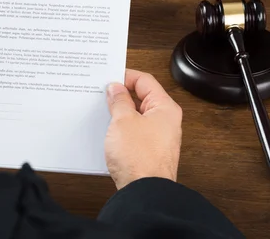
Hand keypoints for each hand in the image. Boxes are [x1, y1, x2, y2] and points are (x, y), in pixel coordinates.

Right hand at [105, 69, 182, 189]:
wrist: (144, 192)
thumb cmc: (139, 158)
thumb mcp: (122, 121)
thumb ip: (118, 100)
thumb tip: (115, 88)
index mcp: (165, 108)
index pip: (145, 81)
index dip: (125, 76)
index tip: (109, 77)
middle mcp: (166, 122)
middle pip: (143, 98)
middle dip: (121, 95)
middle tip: (103, 95)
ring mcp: (159, 138)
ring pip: (138, 117)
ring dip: (121, 113)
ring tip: (104, 113)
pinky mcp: (150, 152)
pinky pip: (136, 133)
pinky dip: (123, 130)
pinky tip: (110, 133)